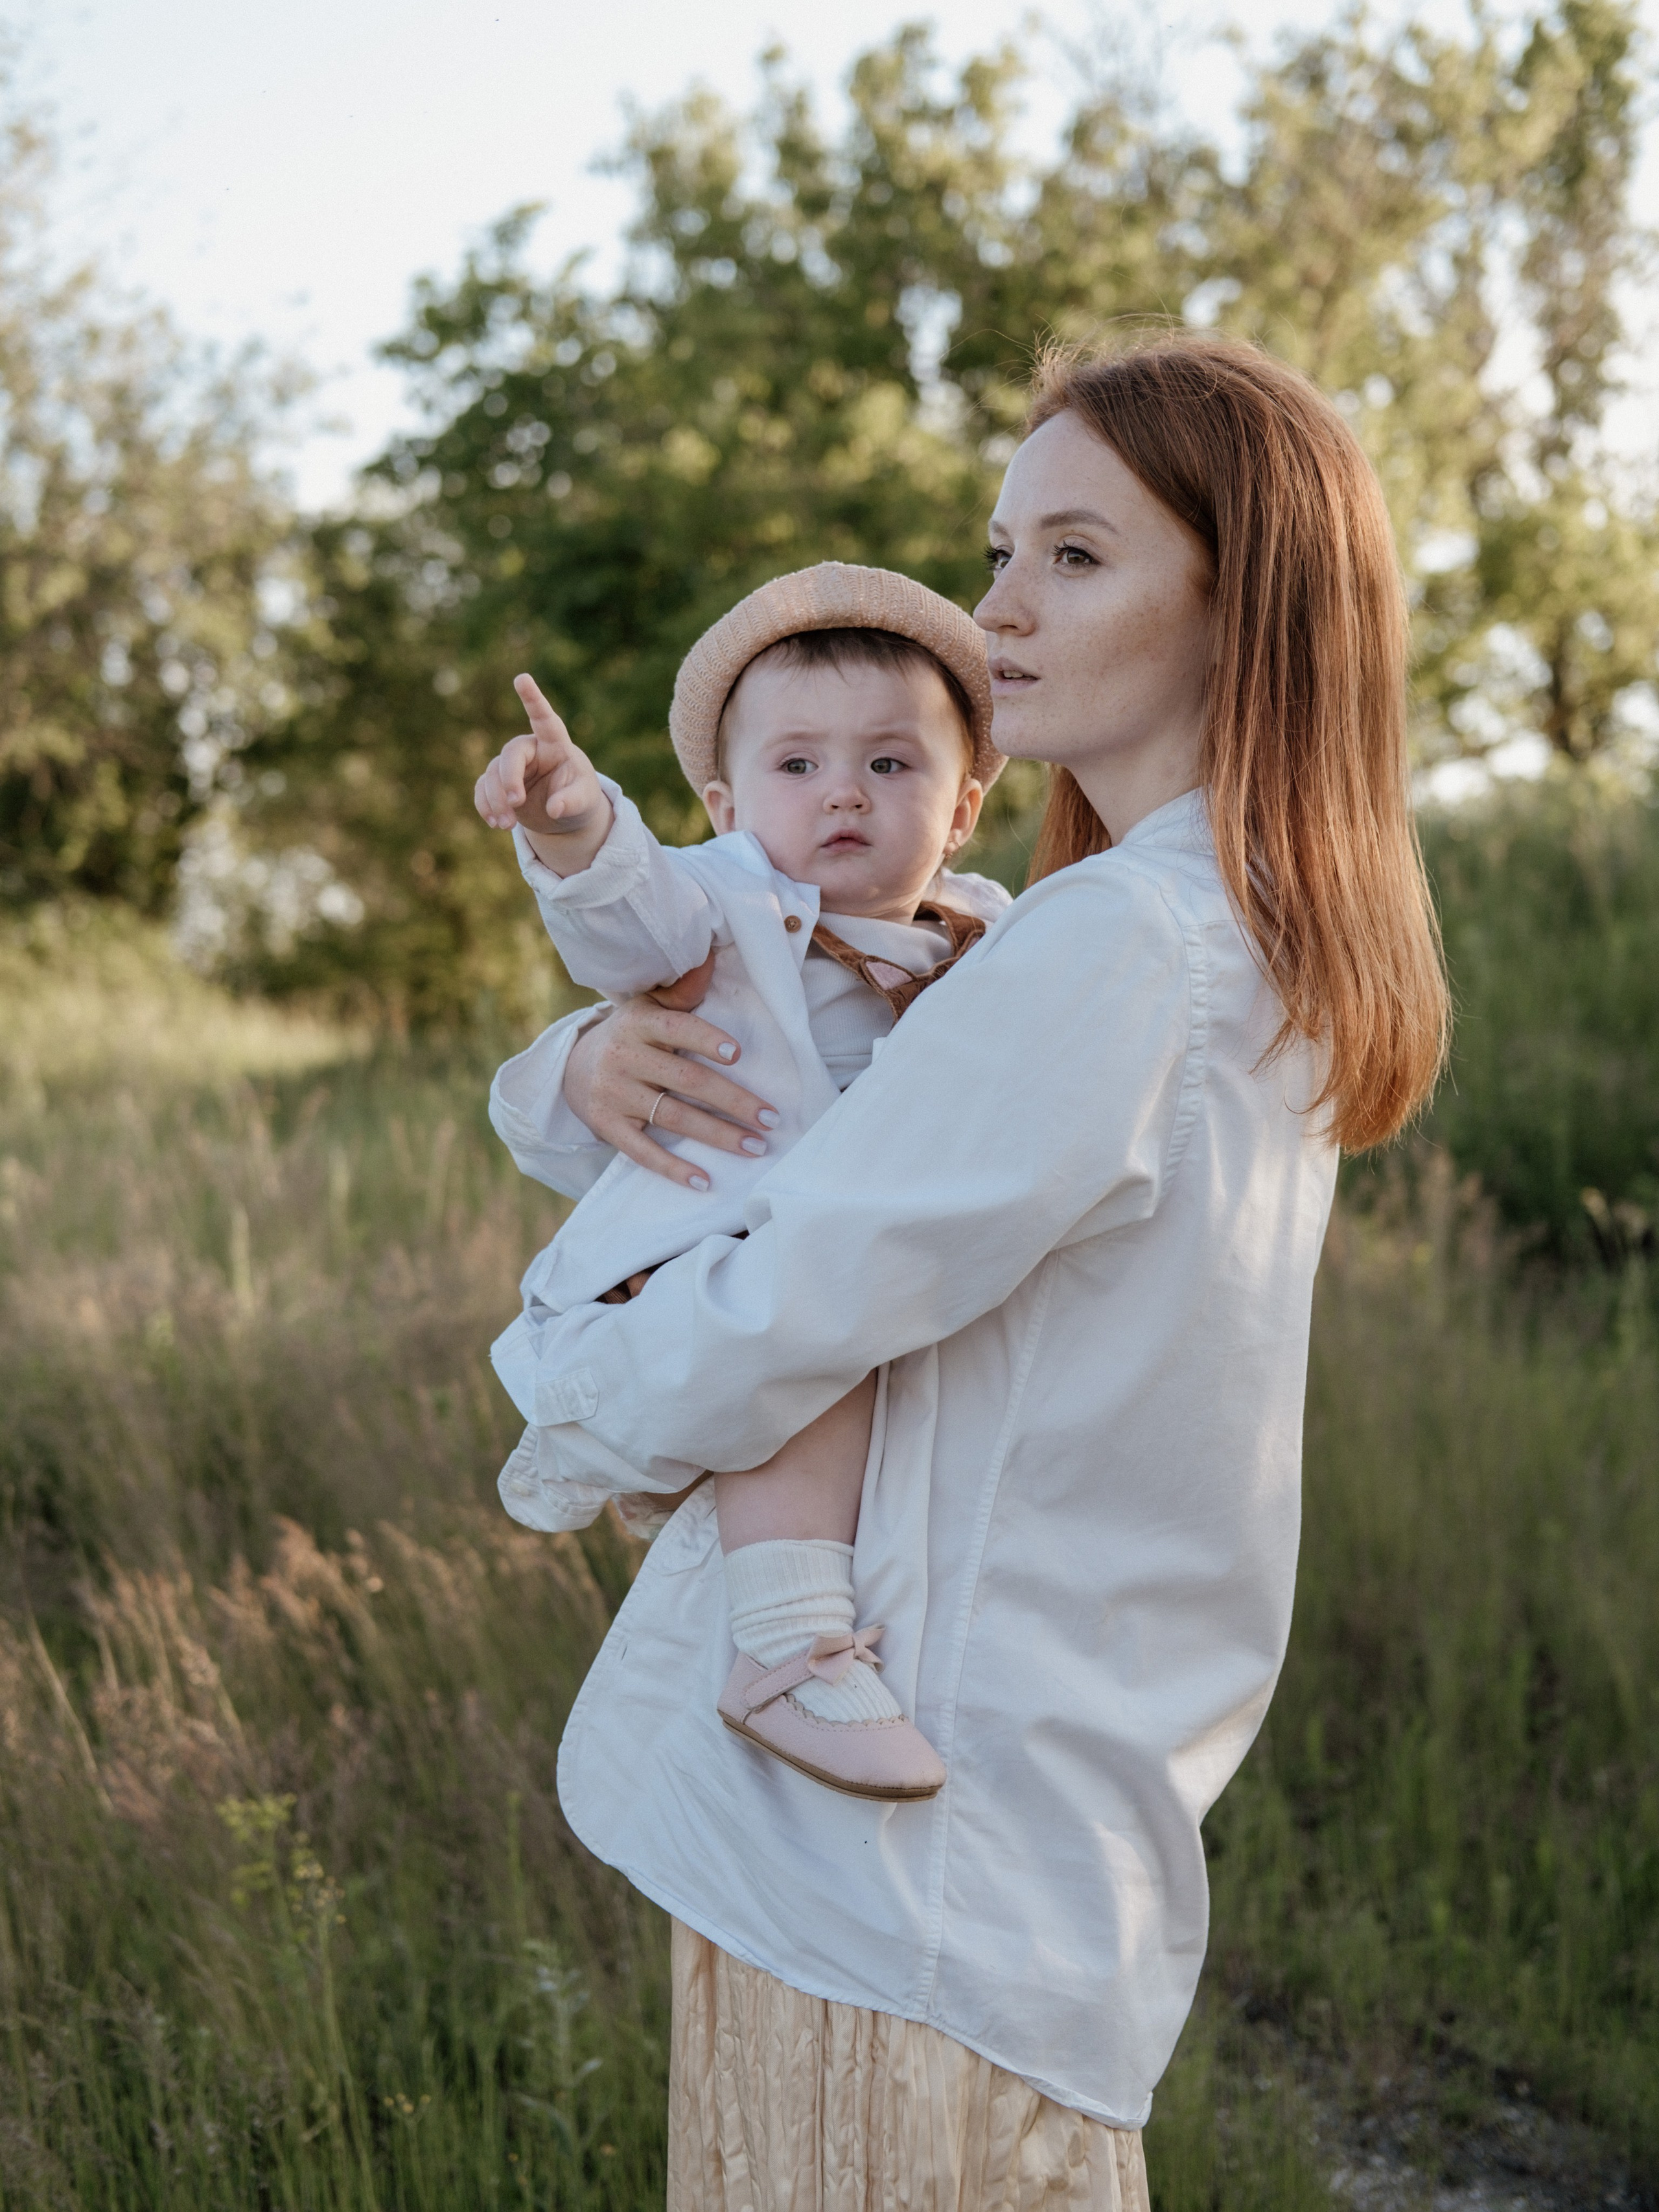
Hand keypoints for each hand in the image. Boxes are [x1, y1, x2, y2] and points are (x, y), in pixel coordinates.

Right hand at [473, 674, 612, 874]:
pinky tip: (494, 823)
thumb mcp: (584, 800)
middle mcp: (530, 749)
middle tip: (516, 804)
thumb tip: (555, 808)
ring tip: (506, 825)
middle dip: (509, 780)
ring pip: (492, 775)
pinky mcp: (498, 783)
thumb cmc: (579, 795)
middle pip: (510, 755)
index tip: (522, 678)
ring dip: (496, 801)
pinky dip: (485, 806)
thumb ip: (572, 801)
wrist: (563, 811)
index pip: (544, 718)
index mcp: (555, 743)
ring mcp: (511, 765)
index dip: (533, 698)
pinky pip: (482, 789)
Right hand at [565, 994, 779, 1190]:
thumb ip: (680, 993)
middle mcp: (624, 1057)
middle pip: (686, 1080)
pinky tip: (704, 1180)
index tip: (737, 1055)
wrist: (570, 1068)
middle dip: (733, 1101)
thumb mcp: (647, 1007)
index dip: (706, 1040)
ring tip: (755, 1146)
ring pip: (672, 1117)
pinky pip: (643, 1151)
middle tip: (770, 1117)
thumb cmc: (630, 1036)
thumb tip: (709, 958)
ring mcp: (614, 1094)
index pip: (676, 1028)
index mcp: (638, 1023)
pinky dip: (673, 1168)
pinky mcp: (607, 1126)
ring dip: (718, 1135)